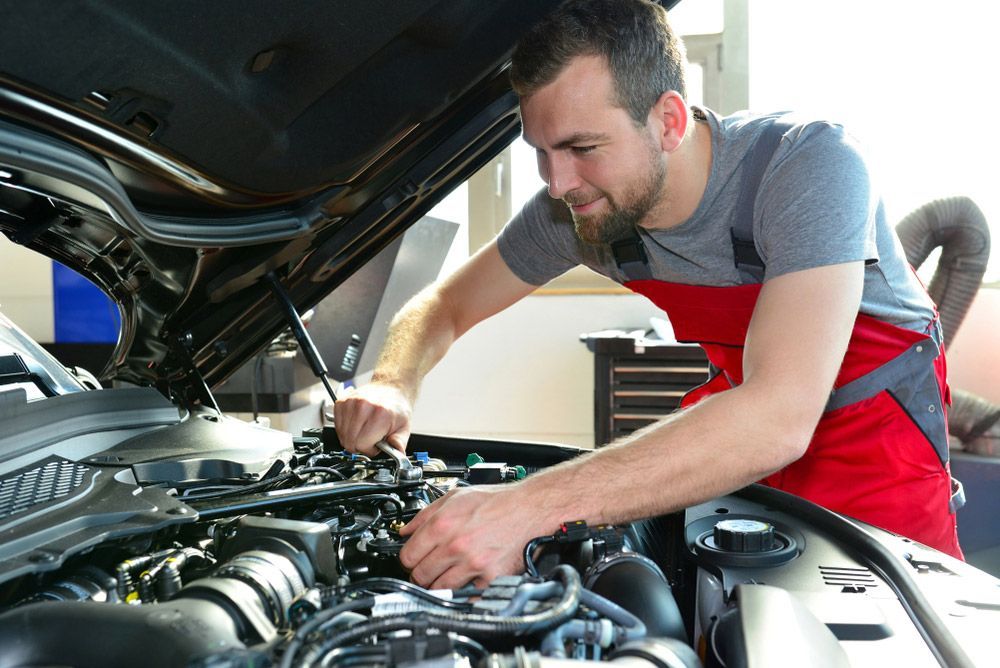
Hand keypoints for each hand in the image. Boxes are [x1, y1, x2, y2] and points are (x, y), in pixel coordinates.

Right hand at [333, 383, 411, 456]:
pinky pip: (337, 426)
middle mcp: (363, 406)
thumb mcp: (404, 427)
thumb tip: (398, 453)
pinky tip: (357, 425)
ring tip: (364, 430)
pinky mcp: (341, 402)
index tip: (375, 445)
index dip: (369, 449)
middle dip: (360, 445)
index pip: (362, 444)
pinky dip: (346, 429)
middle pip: (349, 441)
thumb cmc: (396, 408)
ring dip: (352, 437)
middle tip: (370, 438)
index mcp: (379, 414)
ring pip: (342, 435)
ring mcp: (350, 403)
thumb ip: (399, 443)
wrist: (390, 389)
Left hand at [399, 485, 544, 588]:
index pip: (407, 556)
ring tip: (448, 575)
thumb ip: (425, 514)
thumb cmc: (495, 501)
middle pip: (420, 576)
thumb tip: (405, 530)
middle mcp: (455, 546)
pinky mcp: (489, 577)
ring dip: (441, 585)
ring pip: (440, 589)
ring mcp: (472, 564)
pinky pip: (467, 596)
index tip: (414, 560)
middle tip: (430, 570)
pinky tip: (467, 581)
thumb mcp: (455, 497)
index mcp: (442, 525)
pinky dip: (465, 592)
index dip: (409, 559)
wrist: (528, 509)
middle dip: (422, 575)